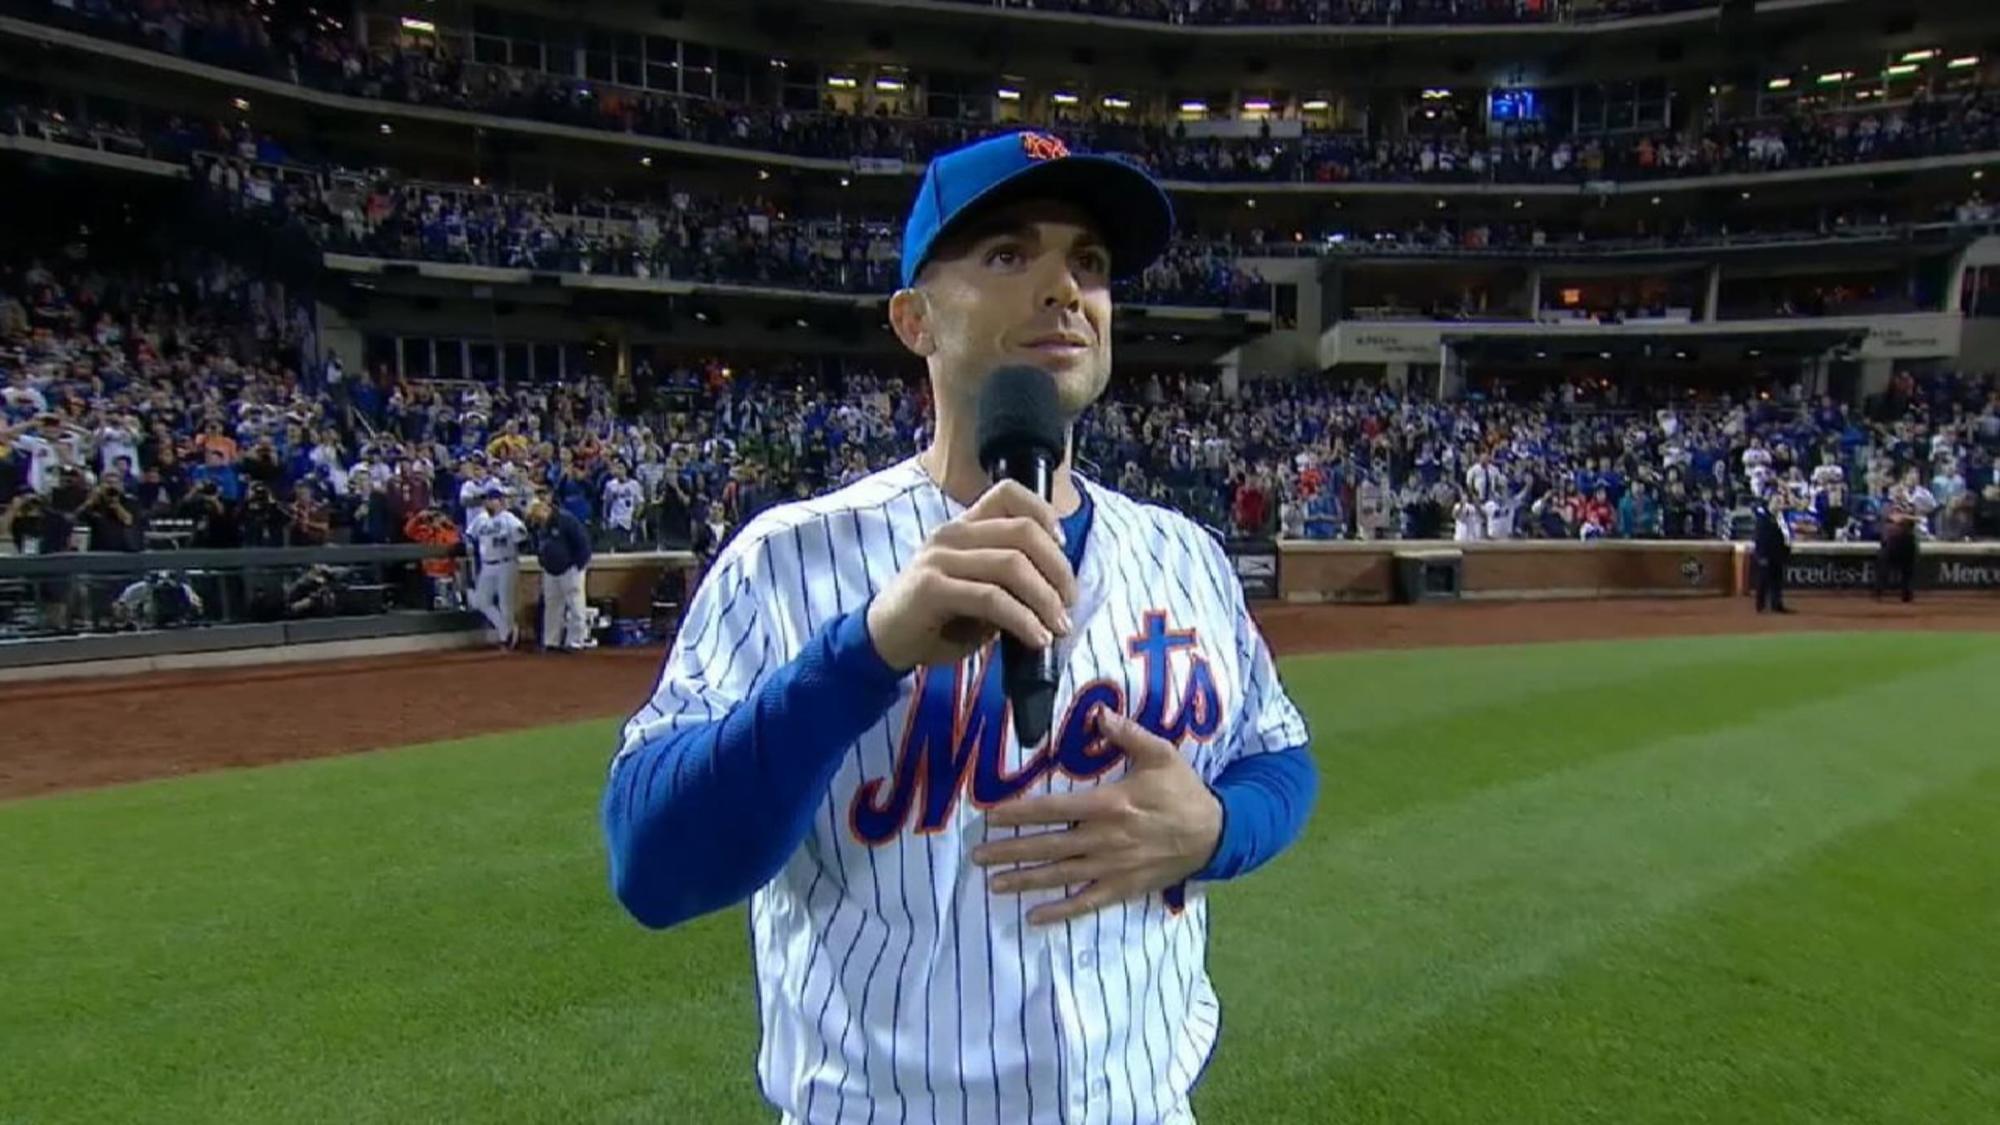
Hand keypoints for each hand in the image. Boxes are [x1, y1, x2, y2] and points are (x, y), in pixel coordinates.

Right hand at [864, 480, 1077, 672]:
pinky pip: (991, 598)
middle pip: (1023, 532)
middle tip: (1069, 603)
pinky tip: (1036, 638)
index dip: (1044, 513)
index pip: (1008, 493)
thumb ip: (1008, 582)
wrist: (882, 641)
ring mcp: (939, 558)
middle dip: (1057, 569)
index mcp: (964, 527)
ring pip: (1012, 565)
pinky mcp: (932, 587)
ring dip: (1045, 598)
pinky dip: (1023, 619)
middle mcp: (952, 534)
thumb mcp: (977, 593)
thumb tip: (1055, 593)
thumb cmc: (935, 618)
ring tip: (1058, 627)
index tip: (1062, 547)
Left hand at [972, 712, 1222, 926]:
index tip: (991, 816)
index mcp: (1110, 804)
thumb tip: (1099, 714)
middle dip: (1010, 850)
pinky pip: (1086, 903)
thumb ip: (1128, 734)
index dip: (1020, 813)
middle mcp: (1105, 839)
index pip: (1054, 810)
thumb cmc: (1184, 790)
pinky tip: (1033, 918)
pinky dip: (1060, 912)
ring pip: (1061, 876)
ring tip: (994, 883)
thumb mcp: (1161, 754)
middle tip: (978, 855)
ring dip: (1025, 880)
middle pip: (1049, 846)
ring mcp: (1113, 867)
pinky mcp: (1123, 888)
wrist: (1216, 834)